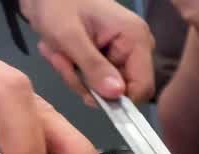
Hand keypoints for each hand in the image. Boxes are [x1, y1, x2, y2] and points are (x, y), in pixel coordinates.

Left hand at [20, 0, 154, 102]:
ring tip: (58, 53)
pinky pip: (95, 80)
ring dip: (75, 77)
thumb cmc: (56, 4)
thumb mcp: (70, 37)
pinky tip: (62, 53)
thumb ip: (94, 66)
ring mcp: (122, 53)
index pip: (142, 87)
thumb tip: (117, 95)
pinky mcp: (109, 56)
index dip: (118, 99)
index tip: (88, 96)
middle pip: (120, 90)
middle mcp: (136, 48)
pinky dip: (74, 72)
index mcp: (136, 39)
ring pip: (104, 88)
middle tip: (62, 62)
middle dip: (87, 83)